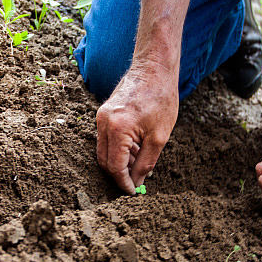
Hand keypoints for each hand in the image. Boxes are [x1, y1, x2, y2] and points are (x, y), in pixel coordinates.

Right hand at [96, 63, 178, 192]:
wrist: (154, 68)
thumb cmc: (161, 99)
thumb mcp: (159, 137)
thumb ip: (146, 163)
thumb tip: (137, 182)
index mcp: (117, 129)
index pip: (115, 167)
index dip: (124, 183)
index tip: (133, 193)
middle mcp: (103, 123)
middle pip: (104, 161)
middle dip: (119, 175)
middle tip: (136, 182)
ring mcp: (101, 117)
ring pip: (104, 151)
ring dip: (119, 161)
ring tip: (140, 161)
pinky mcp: (103, 113)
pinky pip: (106, 139)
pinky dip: (118, 149)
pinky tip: (136, 148)